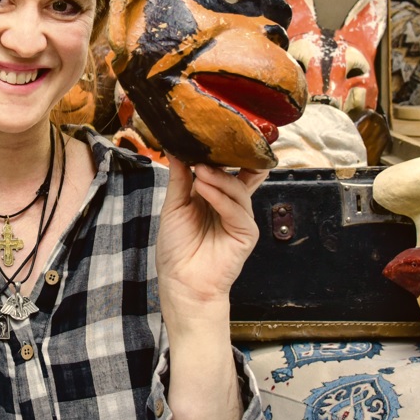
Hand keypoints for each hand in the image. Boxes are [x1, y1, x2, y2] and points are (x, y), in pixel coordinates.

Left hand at [156, 158, 267, 320]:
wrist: (181, 282)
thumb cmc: (176, 248)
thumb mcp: (174, 207)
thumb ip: (180, 179)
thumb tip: (177, 151)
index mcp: (214, 197)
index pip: (224, 169)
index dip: (219, 155)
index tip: (206, 136)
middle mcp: (230, 205)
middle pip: (241, 175)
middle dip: (231, 160)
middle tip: (212, 147)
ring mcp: (239, 218)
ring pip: (238, 190)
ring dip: (218, 178)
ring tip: (200, 170)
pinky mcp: (246, 233)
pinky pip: (237, 210)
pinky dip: (221, 198)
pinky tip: (204, 190)